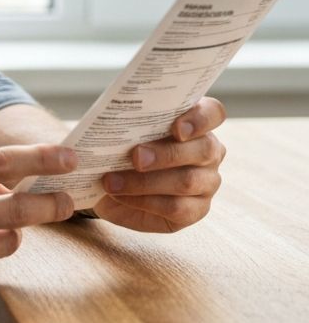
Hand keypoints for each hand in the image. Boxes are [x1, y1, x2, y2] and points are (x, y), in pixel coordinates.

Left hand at [93, 97, 226, 232]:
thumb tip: (111, 122)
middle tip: (135, 157)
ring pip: (188, 181)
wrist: (109, 184)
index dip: (200, 119)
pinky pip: (177, 207)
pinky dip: (144, 201)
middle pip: (204, 149)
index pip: (213, 112)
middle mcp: (208, 151)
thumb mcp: (121, 132)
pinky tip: (121, 196)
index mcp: (195, 121)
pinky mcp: (196, 210)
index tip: (177, 128)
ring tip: (112, 181)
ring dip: (146, 182)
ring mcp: (207, 182)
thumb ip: (127, 123)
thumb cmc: (120, 148)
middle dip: (167, 154)